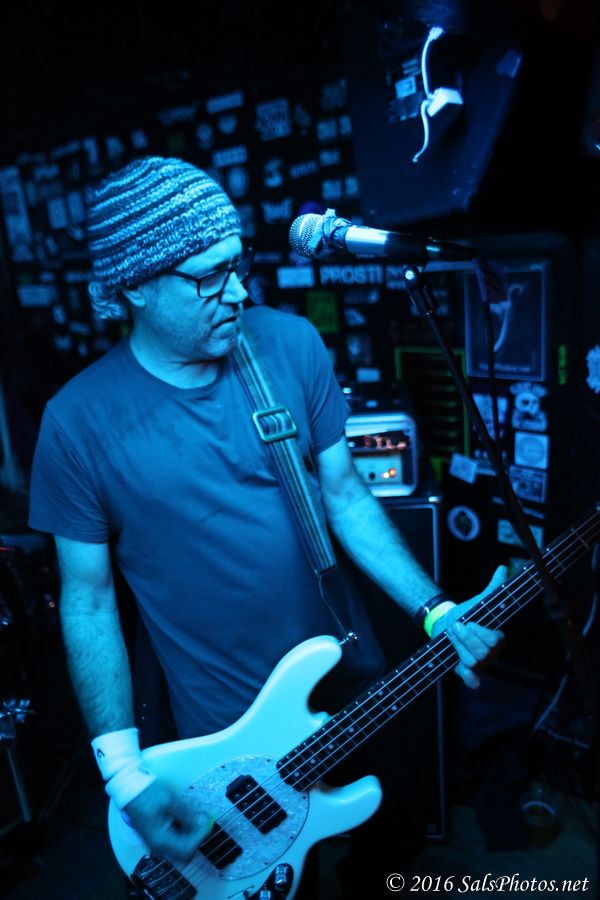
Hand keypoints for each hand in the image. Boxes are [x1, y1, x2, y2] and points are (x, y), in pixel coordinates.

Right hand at [124, 777, 211, 861]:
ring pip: (180, 846)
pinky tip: (183, 816)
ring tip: (192, 815)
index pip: (187, 850)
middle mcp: (158, 845)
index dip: (199, 838)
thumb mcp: (171, 801)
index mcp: (161, 840)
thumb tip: (201, 824)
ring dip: (189, 834)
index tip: (206, 823)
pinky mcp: (156, 835)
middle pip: (184, 852)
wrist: (129, 789)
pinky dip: (182, 830)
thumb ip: (187, 815)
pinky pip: (174, 839)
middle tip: (201, 821)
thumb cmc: (147, 793)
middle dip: (195, 838)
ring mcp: (156, 842)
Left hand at [431, 566, 506, 689]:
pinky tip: (466, 673)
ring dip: (457, 646)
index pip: (494, 641)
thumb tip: (503, 568)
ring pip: (471, 662)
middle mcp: (490, 654)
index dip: (478, 632)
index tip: (466, 621)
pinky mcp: (465, 670)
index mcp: (497, 639)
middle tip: (456, 626)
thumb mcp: (479, 602)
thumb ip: (493, 588)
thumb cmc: (467, 613)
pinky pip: (472, 680)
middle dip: (465, 638)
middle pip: (482, 653)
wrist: (448, 622)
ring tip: (451, 634)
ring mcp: (479, 663)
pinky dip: (470, 679)